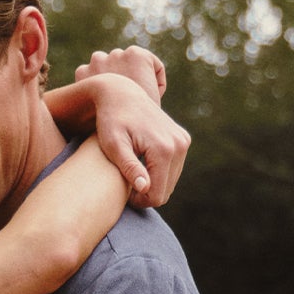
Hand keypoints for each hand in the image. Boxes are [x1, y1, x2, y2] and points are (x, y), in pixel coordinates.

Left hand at [71, 50, 186, 207]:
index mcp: (164, 149)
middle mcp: (179, 145)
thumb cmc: (110, 120)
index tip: (123, 194)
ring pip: (171, 181)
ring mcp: (183, 141)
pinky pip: (174, 168)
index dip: (139, 201)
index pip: (157, 194)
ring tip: (133, 175)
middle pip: (166, 190)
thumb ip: (129, 166)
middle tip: (126, 186)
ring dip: (154, 183)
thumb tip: (145, 188)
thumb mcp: (113, 145)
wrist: (120, 93)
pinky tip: (142, 165)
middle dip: (147, 193)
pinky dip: (159, 172)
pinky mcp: (183, 138)